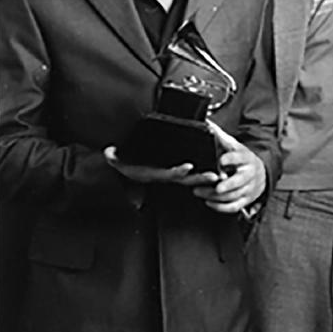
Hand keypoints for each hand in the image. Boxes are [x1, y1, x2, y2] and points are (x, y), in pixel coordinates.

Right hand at [104, 146, 219, 187]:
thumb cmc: (128, 167)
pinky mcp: (180, 171)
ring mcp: (176, 174)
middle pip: (188, 179)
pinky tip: (219, 169)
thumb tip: (109, 153)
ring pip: (195, 178)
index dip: (178, 171)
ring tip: (222, 174)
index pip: (169, 173)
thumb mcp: (120, 162)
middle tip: (216, 176)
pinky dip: (206, 172)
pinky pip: (196, 174)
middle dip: (202, 178)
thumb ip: (114, 158)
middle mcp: (169, 175)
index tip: (188, 167)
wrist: (131, 170)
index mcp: (157, 173)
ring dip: (208, 177)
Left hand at [192, 120, 266, 215]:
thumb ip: (220, 136)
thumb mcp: (234, 145)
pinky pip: (234, 207)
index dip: (231, 159)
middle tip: (217, 187)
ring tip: (199, 192)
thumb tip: (207, 124)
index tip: (221, 160)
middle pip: (241, 180)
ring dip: (216, 196)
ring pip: (234, 195)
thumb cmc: (241, 158)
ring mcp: (249, 188)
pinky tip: (208, 202)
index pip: (240, 157)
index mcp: (246, 158)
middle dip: (229, 184)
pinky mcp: (246, 200)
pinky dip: (221, 207)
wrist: (260, 172)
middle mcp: (250, 174)